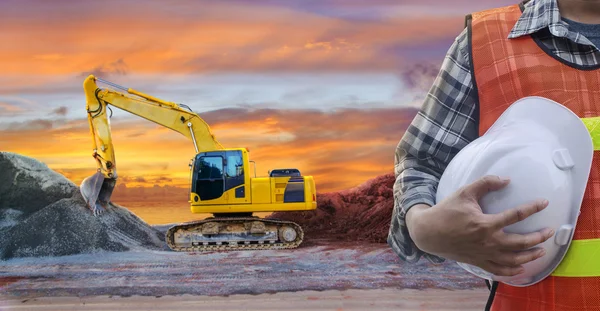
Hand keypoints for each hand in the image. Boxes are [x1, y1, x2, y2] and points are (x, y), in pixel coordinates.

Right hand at [406, 175, 554, 275]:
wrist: (429, 232)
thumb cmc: (446, 211)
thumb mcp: (464, 192)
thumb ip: (485, 183)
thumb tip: (506, 180)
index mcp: (485, 223)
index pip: (516, 215)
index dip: (532, 208)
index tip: (544, 203)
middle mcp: (488, 241)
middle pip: (520, 242)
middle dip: (538, 237)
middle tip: (549, 232)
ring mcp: (484, 254)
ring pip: (513, 259)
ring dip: (530, 256)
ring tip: (541, 251)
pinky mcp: (478, 262)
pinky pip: (499, 270)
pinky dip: (512, 271)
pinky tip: (521, 268)